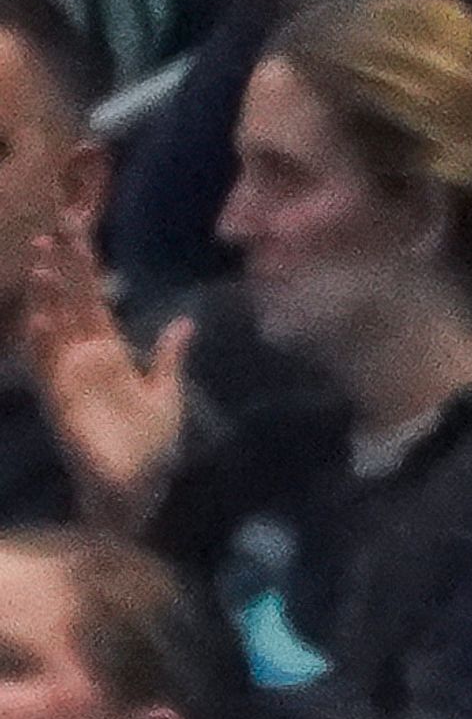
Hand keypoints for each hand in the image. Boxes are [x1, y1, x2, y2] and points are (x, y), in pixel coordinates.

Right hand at [21, 235, 186, 533]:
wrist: (138, 487)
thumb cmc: (151, 446)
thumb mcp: (167, 394)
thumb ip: (170, 356)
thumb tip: (185, 322)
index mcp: (111, 352)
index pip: (93, 300)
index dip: (85, 268)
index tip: (79, 233)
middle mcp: (84, 357)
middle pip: (69, 304)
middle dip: (62, 270)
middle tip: (53, 231)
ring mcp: (68, 376)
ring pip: (51, 328)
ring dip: (45, 298)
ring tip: (44, 264)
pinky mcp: (60, 401)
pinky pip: (46, 368)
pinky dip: (41, 344)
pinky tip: (39, 319)